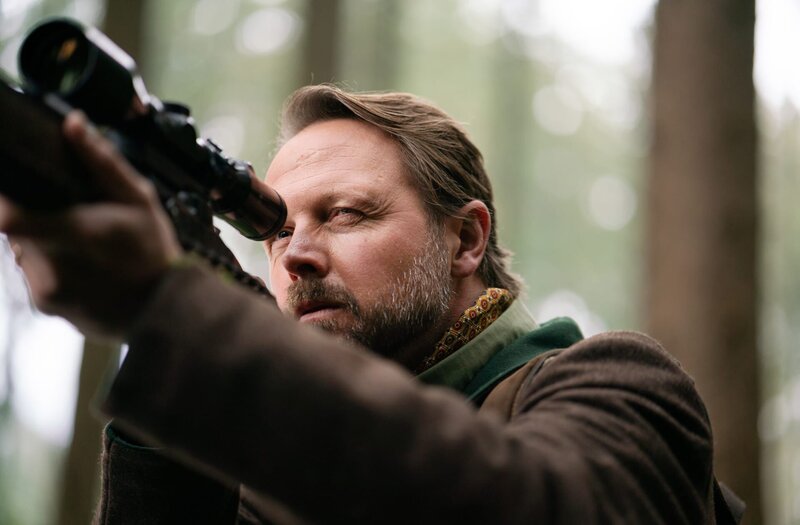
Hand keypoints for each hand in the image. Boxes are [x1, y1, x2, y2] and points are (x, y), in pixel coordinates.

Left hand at [0, 111, 181, 338]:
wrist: (168, 311)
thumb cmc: (156, 254)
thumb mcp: (139, 199)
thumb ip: (101, 161)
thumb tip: (73, 123)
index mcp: (69, 233)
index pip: (7, 214)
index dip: (6, 199)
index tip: (18, 189)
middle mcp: (50, 266)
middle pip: (15, 230)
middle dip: (35, 218)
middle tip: (73, 219)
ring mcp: (46, 291)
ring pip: (23, 253)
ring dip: (42, 243)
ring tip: (82, 246)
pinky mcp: (48, 308)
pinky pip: (35, 277)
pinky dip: (51, 268)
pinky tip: (84, 268)